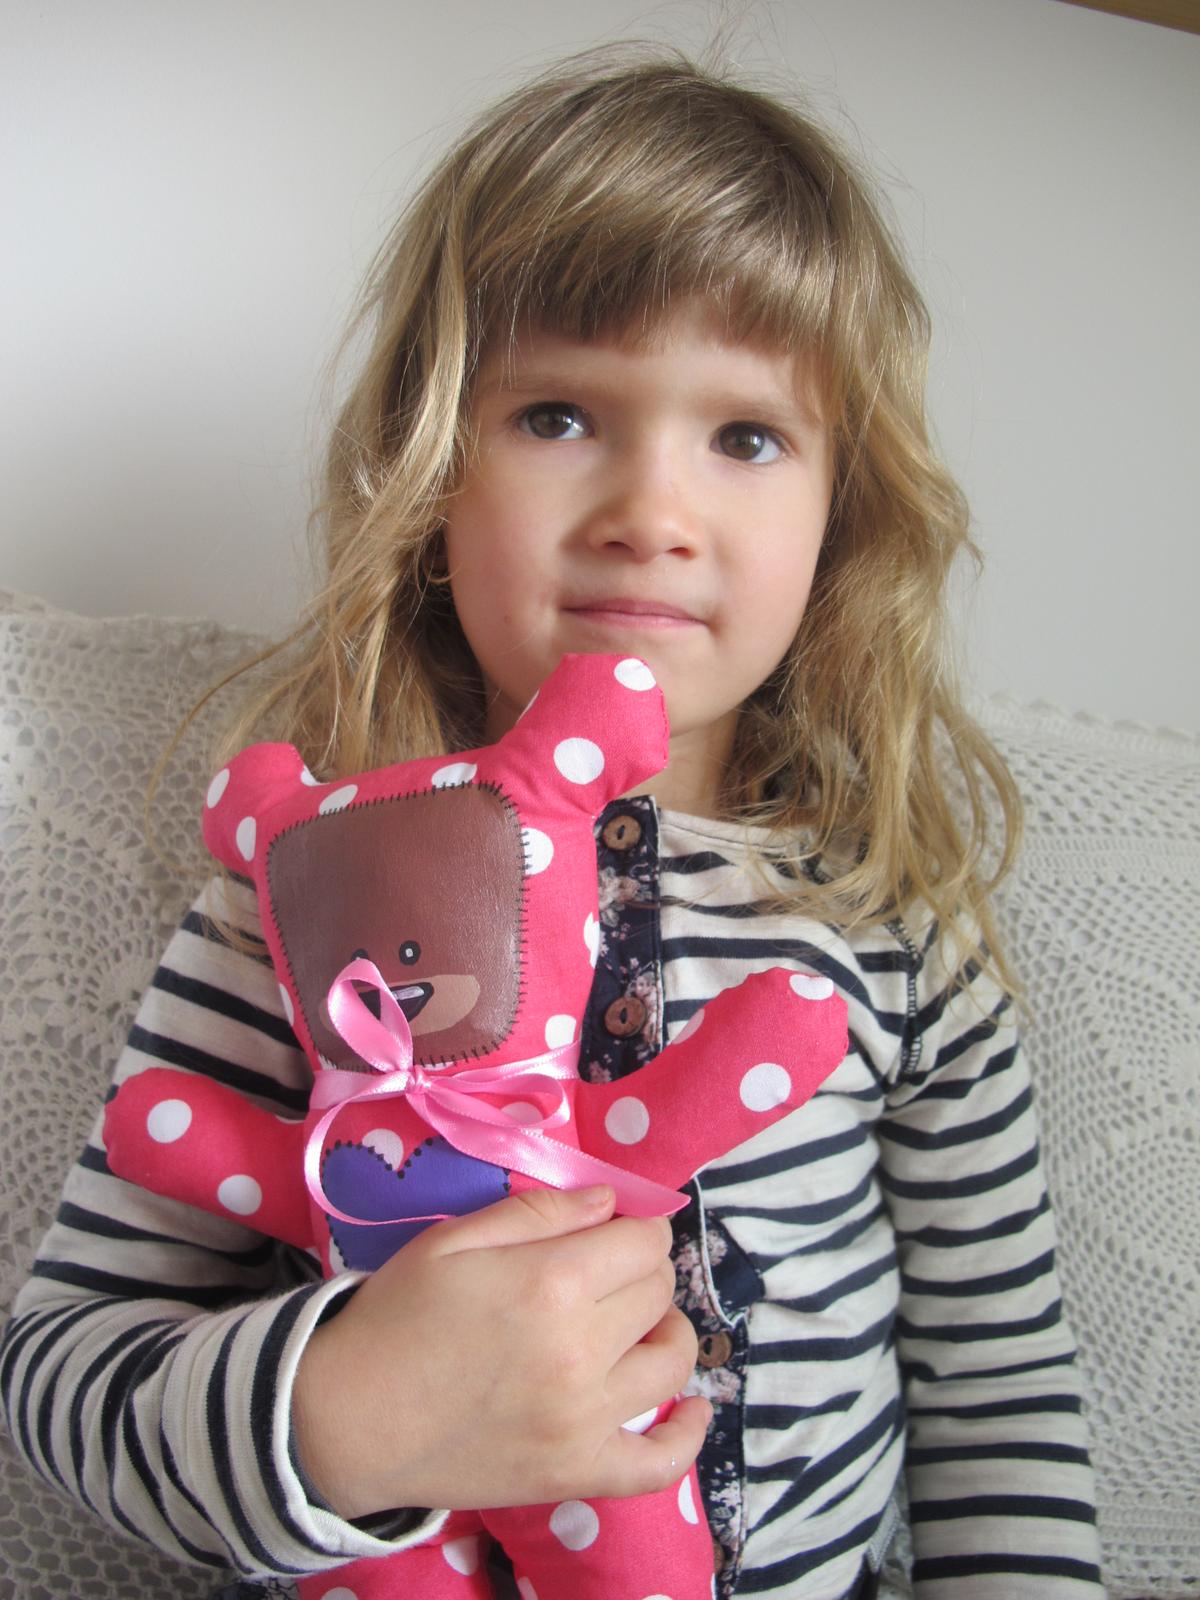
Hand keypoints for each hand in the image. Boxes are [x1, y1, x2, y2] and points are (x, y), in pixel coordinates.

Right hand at [291, 1185, 708, 1517]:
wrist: (346, 1419)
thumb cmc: (397, 1315)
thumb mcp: (456, 1239)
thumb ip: (540, 1212)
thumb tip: (609, 1202)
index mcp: (552, 1284)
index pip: (643, 1242)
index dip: (635, 1227)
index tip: (611, 1231)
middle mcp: (580, 1351)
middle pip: (658, 1293)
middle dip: (641, 1271)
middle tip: (605, 1273)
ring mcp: (583, 1421)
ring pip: (670, 1363)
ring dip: (665, 1332)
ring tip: (638, 1324)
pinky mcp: (576, 1473)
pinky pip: (659, 1463)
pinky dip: (687, 1435)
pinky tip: (693, 1407)